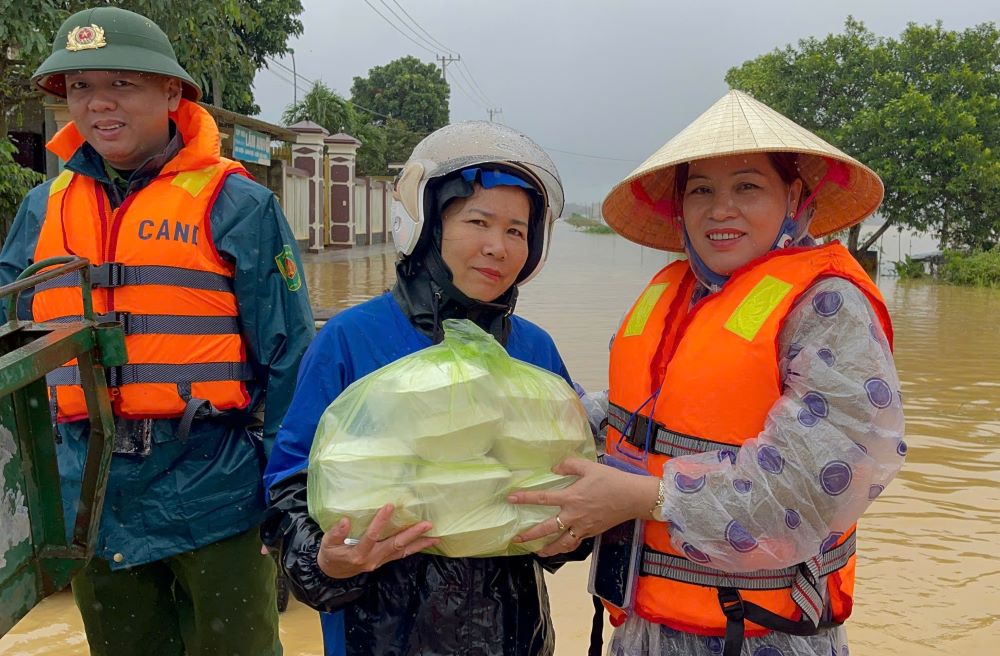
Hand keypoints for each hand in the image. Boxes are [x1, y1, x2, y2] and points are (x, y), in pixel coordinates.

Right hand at [316, 504, 438, 578]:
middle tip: (427, 524)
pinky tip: (426, 543)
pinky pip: (402, 555)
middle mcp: (373, 559)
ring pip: (402, 551)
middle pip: (395, 545)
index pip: (372, 536)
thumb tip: (345, 520)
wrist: (332, 574)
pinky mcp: (384, 561)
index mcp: (358, 554)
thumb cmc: (330, 555)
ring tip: (436, 537)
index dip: (381, 521)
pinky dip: (415, 548)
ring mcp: (380, 561)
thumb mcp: (327, 544)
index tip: (390, 506)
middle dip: (412, 534)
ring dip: (419, 544)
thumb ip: (336, 534)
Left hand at [507, 457, 659, 556]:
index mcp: (571, 497)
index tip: (511, 499)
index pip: (542, 498)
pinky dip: (565, 547)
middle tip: (517, 539)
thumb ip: (569, 465)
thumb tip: (555, 468)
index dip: (525, 498)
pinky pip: (575, 543)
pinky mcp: (591, 532)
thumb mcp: (589, 466)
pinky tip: (560, 548)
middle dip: (530, 535)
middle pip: (547, 528)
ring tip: (537, 552)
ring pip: (561, 543)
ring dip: (548, 549)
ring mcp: (583, 527)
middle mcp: (574, 515)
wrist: (633, 497)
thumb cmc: (612, 480)